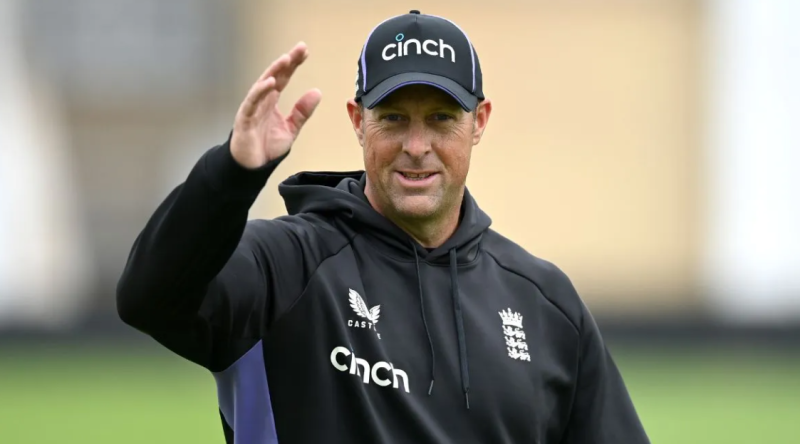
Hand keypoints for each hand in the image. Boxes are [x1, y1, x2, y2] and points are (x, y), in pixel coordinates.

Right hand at [230, 42, 321, 168]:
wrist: (252, 168)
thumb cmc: (266, 147)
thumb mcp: (291, 128)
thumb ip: (302, 112)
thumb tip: (317, 92)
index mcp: (272, 101)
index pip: (284, 78)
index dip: (293, 64)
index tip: (305, 52)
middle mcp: (262, 100)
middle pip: (275, 75)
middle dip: (287, 61)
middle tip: (300, 48)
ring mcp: (252, 107)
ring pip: (263, 84)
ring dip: (274, 71)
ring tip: (286, 60)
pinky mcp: (245, 118)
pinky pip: (252, 102)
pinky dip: (260, 91)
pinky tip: (271, 82)